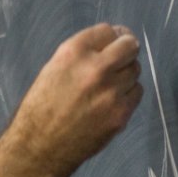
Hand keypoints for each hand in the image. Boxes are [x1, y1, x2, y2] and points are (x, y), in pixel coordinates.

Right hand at [10, 22, 143, 171]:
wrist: (40, 146)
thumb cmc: (41, 109)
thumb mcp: (53, 69)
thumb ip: (82, 54)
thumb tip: (109, 44)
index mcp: (73, 53)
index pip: (107, 30)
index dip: (111, 37)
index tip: (112, 43)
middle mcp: (95, 69)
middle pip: (129, 46)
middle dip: (127, 50)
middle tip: (122, 58)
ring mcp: (110, 92)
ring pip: (135, 70)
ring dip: (126, 75)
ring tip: (107, 87)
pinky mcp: (120, 113)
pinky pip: (136, 93)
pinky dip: (128, 95)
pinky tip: (111, 102)